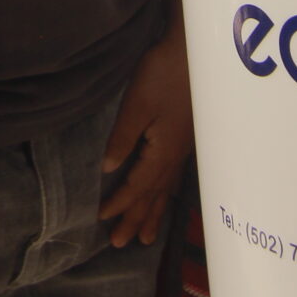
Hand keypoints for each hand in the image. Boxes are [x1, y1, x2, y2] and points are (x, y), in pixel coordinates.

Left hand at [99, 30, 192, 247]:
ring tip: (146, 237)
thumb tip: (109, 169)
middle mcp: (175, 156)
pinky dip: (166, 194)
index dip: (119, 203)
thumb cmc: (164, 74)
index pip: (137, 186)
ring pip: (166, 189)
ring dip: (154, 213)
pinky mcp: (187, 138)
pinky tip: (165, 196)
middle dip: (136, 219)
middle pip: (153, 196)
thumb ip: (123, 138)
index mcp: (162, 151)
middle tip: (121, 243)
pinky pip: (174, 177)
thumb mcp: (137, 105)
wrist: (195, 52)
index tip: (101, 219)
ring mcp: (184, 149)